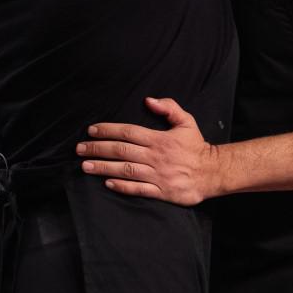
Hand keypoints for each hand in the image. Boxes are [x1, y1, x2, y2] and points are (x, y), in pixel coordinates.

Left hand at [76, 97, 218, 205]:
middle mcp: (155, 157)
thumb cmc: (197, 147)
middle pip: (121, 151)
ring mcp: (157, 175)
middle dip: (97, 149)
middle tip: (79, 149)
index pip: (128, 132)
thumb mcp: (187, 121)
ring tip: (85, 166)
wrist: (213, 172)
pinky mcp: (161, 192)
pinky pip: (138, 189)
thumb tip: (148, 100)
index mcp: (159, 139)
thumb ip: (169, 108)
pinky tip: (107, 183)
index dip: (108, 130)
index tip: (91, 131)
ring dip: (103, 167)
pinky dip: (122, 186)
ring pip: (125, 170)